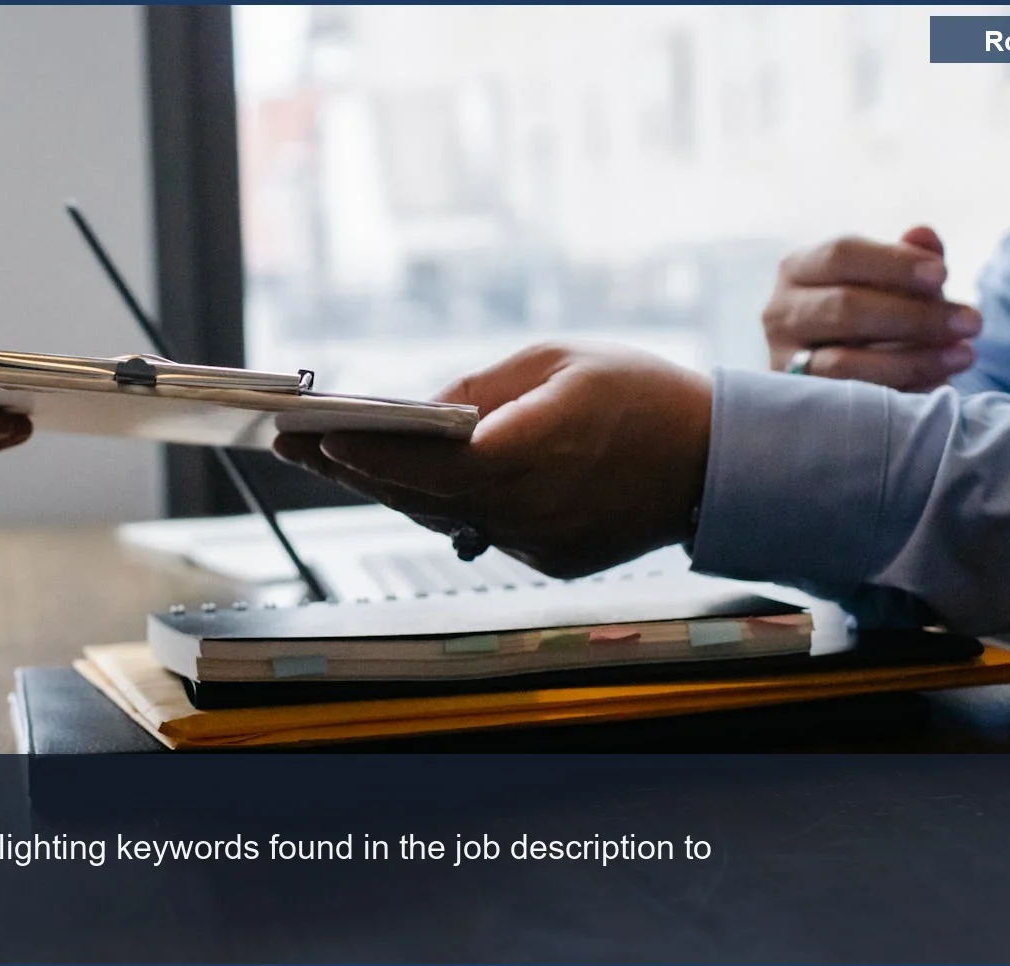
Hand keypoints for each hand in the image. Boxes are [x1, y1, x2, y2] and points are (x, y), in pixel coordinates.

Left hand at [274, 341, 710, 578]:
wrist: (716, 460)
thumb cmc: (641, 395)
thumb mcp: (557, 361)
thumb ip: (481, 387)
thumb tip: (420, 409)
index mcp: (531, 453)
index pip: (428, 462)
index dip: (367, 452)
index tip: (315, 435)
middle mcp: (528, 510)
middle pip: (418, 496)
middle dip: (352, 469)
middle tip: (293, 445)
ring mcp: (537, 543)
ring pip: (440, 517)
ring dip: (384, 490)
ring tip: (327, 459)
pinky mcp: (548, 559)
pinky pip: (478, 529)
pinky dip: (439, 505)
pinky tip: (396, 481)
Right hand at [764, 226, 980, 390]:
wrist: (846, 368)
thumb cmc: (873, 312)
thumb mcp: (893, 280)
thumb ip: (909, 256)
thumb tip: (923, 234)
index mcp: (799, 269)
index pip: (841, 255)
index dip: (894, 264)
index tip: (944, 276)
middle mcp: (779, 313)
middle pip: (845, 308)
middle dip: (915, 316)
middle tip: (972, 322)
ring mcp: (784, 360)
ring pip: (844, 361)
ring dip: (913, 359)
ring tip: (964, 354)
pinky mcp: (801, 402)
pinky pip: (850, 399)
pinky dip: (898, 390)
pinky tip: (939, 383)